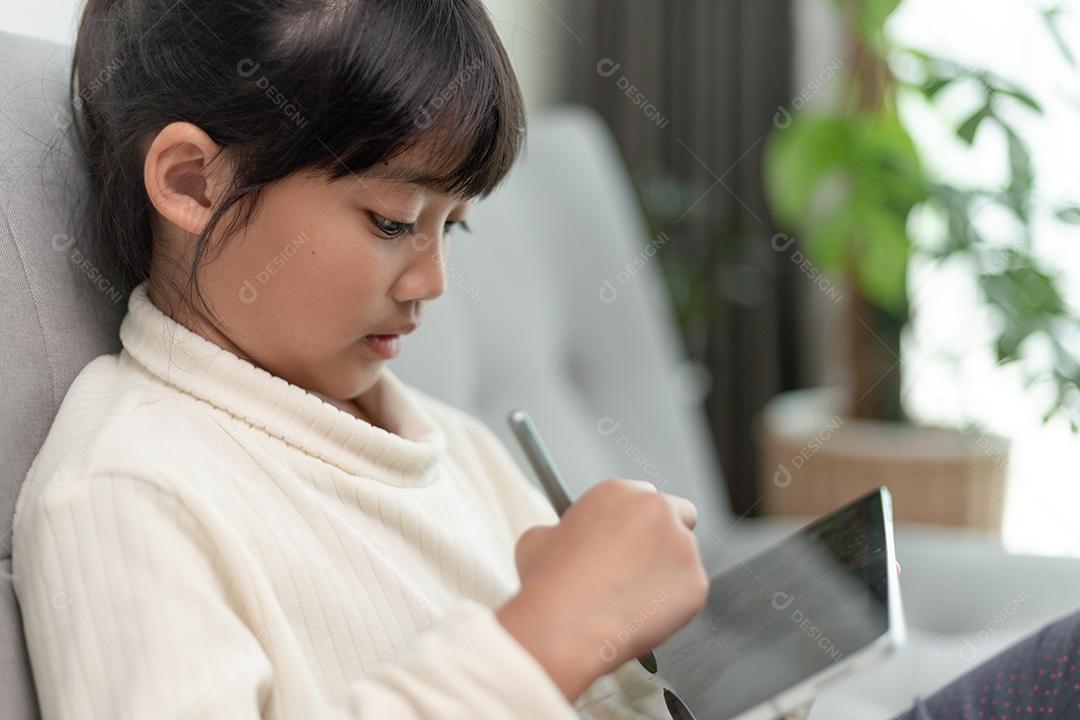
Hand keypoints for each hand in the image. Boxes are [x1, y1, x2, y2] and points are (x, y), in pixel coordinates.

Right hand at [496, 478, 708, 701]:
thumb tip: (562, 540)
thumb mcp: (538, 540)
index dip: (634, 521)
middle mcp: (656, 510)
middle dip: (665, 536)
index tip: (627, 539)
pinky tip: (642, 615)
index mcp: (618, 493)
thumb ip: (561, 531)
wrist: (564, 626)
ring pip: (684, 557)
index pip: (642, 496)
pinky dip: (672, 605)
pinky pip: (688, 593)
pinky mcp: (695, 583)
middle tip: (641, 565)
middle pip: (679, 513)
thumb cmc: (548, 584)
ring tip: (631, 600)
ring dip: (666, 573)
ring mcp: (681, 546)